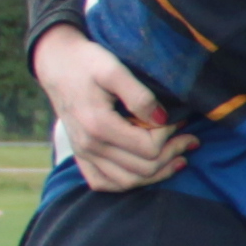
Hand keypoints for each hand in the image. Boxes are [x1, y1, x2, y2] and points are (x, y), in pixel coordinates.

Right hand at [32, 27, 187, 191]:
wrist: (57, 62)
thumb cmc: (86, 62)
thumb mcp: (114, 70)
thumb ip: (139, 96)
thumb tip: (162, 120)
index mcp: (98, 126)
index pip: (148, 149)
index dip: (169, 137)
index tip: (178, 120)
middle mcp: (89, 146)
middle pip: (142, 169)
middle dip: (171, 154)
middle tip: (188, 138)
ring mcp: (83, 154)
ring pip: (127, 182)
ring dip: (156, 173)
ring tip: (178, 156)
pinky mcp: (80, 155)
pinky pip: (104, 183)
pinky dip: (129, 182)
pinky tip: (147, 170)